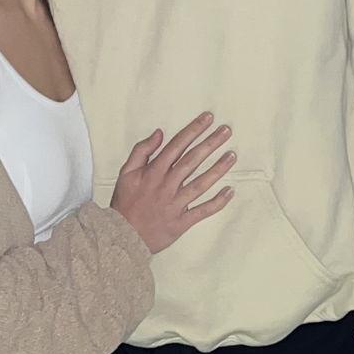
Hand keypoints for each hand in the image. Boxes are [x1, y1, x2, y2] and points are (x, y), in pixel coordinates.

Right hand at [111, 113, 234, 253]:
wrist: (121, 235)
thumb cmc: (125, 203)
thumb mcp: (126, 173)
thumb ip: (141, 151)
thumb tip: (159, 133)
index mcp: (154, 172)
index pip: (177, 146)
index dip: (193, 130)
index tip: (208, 118)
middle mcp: (167, 185)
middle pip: (192, 161)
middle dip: (210, 144)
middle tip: (226, 131)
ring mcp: (176, 204)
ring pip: (201, 184)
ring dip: (218, 169)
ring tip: (232, 155)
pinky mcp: (182, 221)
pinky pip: (202, 211)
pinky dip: (217, 202)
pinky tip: (230, 191)